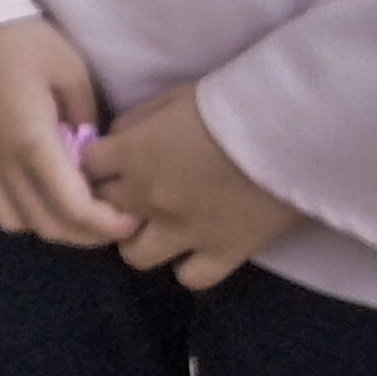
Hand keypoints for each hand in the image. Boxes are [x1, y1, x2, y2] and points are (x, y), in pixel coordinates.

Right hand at [0, 16, 136, 249]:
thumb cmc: (18, 36)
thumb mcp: (70, 70)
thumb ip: (86, 118)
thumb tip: (88, 148)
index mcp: (31, 143)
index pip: (73, 209)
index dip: (106, 224)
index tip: (131, 219)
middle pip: (44, 224)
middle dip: (83, 233)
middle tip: (110, 219)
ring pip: (10, 219)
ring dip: (44, 223)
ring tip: (67, 205)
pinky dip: (10, 205)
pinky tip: (25, 185)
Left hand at [84, 81, 304, 291]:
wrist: (291, 133)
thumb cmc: (231, 104)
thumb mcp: (171, 97)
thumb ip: (135, 122)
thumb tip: (114, 142)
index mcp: (132, 156)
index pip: (85, 167)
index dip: (95, 163)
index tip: (108, 160)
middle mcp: (148, 199)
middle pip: (103, 210)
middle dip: (112, 199)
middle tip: (133, 190)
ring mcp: (183, 232)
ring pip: (135, 255)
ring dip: (141, 238)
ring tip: (160, 224)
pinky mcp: (223, 254)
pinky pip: (190, 277)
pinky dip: (189, 265)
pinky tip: (198, 247)